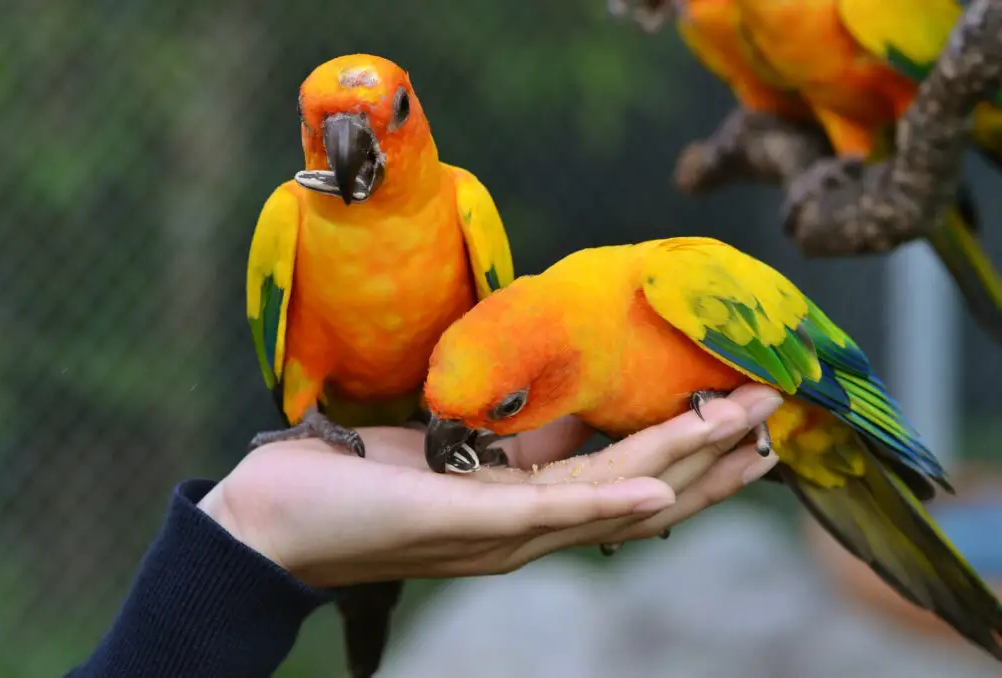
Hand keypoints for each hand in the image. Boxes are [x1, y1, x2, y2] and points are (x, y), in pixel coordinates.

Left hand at [198, 384, 781, 587]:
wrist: (271, 526)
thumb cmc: (356, 484)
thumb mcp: (450, 450)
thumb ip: (509, 438)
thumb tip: (560, 406)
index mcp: (524, 507)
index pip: (626, 481)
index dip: (691, 455)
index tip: (745, 421)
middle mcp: (526, 530)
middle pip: (640, 495)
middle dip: (711, 458)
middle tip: (778, 417)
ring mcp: (500, 533)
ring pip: (611, 499)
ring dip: (683, 466)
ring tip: (746, 434)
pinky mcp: (463, 522)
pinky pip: (545, 512)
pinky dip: (608, 502)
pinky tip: (658, 492)